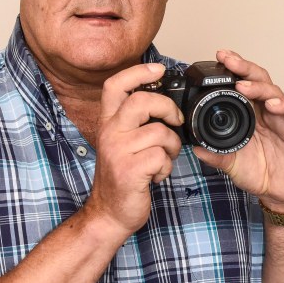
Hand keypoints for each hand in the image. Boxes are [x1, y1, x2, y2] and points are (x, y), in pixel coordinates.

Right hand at [85, 63, 183, 235]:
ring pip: (159, 132)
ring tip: (164, 159)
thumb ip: (135, 123)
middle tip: (176, 120)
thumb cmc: (121, 178)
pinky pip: (161, 157)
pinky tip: (157, 175)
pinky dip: (166, 167)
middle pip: (141, 101)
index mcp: (107, 123)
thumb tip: (163, 104)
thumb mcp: (121, 144)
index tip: (159, 68)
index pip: (115, 86)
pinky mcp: (129, 170)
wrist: (109, 213)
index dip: (138, 72)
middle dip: (167, 107)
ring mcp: (118, 151)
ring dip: (172, 147)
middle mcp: (109, 133)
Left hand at [193, 50, 283, 210]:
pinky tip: (274, 105)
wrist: (279, 193)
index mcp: (249, 114)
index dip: (232, 70)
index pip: (241, 84)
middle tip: (228, 59)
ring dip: (259, 87)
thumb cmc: (258, 173)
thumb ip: (215, 155)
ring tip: (244, 86)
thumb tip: (195, 147)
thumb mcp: (230, 164)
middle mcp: (266, 111)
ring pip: (274, 92)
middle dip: (243, 68)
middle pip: (257, 80)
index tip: (219, 58)